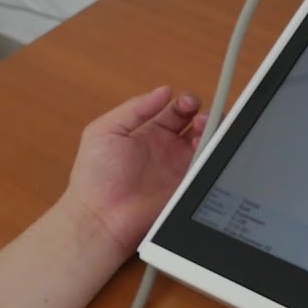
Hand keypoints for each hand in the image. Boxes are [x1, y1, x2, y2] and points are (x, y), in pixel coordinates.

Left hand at [60, 85, 206, 256]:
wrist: (101, 217)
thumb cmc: (95, 177)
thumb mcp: (105, 131)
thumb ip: (135, 108)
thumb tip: (164, 90)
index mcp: (149, 133)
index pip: (177, 111)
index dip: (186, 102)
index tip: (187, 102)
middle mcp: (168, 149)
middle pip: (198, 124)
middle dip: (204, 114)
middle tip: (199, 115)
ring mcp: (180, 167)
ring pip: (208, 142)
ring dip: (212, 131)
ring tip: (203, 129)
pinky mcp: (188, 184)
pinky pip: (208, 165)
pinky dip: (212, 153)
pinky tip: (203, 146)